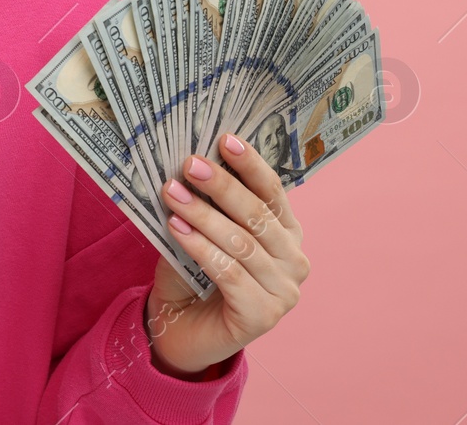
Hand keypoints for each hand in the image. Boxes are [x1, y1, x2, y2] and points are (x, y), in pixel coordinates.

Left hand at [144, 131, 309, 376]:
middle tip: (190, 163)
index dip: (250, 165)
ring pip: (241, 243)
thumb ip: (207, 204)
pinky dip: (200, 247)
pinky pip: (229, 272)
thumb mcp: (201, 230)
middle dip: (222, 186)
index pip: (272, 192)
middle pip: (258, 215)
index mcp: (286, 234)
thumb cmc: (194, 274)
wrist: (182, 328)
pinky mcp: (263, 315)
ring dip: (203, 215)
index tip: (225, 138)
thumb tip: (191, 163)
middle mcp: (294, 261)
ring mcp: (284, 292)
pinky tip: (176, 229)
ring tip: (172, 193)